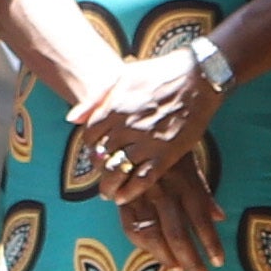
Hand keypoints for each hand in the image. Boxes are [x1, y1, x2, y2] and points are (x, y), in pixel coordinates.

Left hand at [73, 45, 221, 194]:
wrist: (199, 78)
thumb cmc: (161, 73)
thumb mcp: (123, 76)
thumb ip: (96, 98)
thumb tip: (72, 118)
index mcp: (114, 107)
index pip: (89, 135)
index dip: (90, 145)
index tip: (96, 150)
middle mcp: (127, 126)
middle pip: (101, 155)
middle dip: (98, 167)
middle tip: (102, 173)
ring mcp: (146, 142)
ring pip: (117, 171)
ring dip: (108, 185)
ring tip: (108, 192)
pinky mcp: (166, 154)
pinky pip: (142, 180)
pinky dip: (130, 192)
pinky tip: (123, 197)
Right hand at [119, 155, 223, 270]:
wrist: (130, 128)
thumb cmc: (166, 148)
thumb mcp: (189, 164)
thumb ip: (203, 192)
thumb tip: (221, 217)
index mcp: (183, 181)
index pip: (200, 218)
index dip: (210, 242)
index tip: (219, 262)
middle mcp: (163, 190)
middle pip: (177, 232)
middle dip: (190, 259)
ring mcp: (140, 195)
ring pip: (153, 234)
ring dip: (166, 257)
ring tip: (179, 270)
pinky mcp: (122, 198)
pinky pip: (131, 227)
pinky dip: (143, 245)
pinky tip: (155, 254)